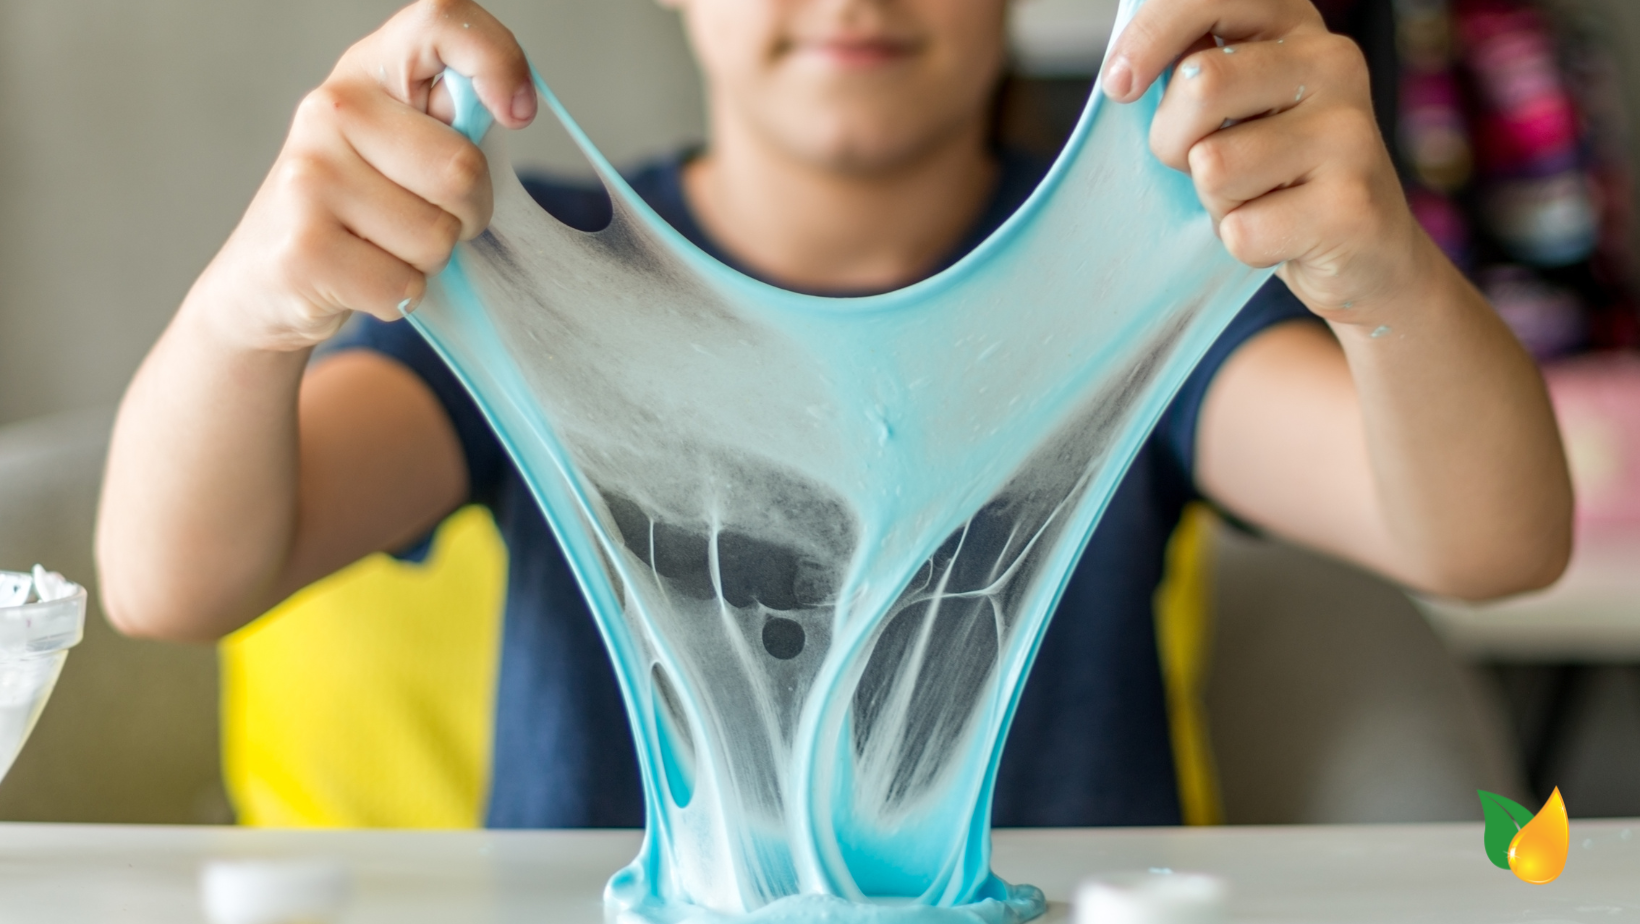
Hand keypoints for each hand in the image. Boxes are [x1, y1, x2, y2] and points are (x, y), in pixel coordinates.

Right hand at [192, 0, 535, 351]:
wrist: (264, 282)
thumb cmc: (357, 212)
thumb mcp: (401, 150)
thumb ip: (451, 124)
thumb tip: (510, 110)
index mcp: (368, 73)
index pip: (440, 22)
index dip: (496, 59)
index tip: (517, 113)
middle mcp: (330, 109)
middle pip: (462, 169)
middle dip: (469, 214)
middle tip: (427, 217)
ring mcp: (310, 177)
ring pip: (438, 236)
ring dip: (429, 260)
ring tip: (383, 246)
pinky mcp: (304, 248)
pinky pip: (405, 284)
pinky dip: (400, 295)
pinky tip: (360, 277)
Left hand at [1102, 0, 1429, 327]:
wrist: (1366, 248)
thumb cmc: (1276, 173)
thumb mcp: (1234, 106)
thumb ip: (1193, 73)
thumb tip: (1124, 70)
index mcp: (1295, 25)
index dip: (1149, 36)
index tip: (1119, 85)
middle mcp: (1333, 62)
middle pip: (1200, 83)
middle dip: (1174, 140)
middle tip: (1204, 163)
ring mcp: (1350, 133)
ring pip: (1214, 166)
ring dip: (1215, 200)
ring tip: (1258, 198)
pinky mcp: (1350, 207)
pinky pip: (1241, 231)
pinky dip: (1244, 244)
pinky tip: (1284, 234)